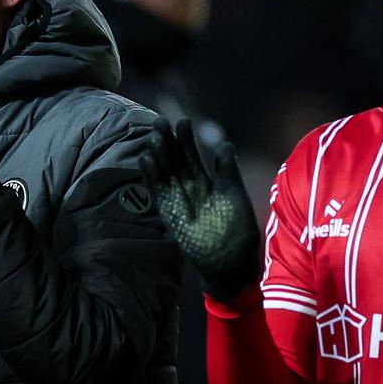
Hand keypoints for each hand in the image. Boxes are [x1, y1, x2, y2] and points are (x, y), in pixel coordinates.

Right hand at [139, 117, 259, 300]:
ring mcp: (179, 202)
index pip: (193, 157)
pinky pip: (159, 193)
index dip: (187, 141)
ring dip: (158, 156)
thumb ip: (227, 171)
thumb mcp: (235, 196)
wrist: (231, 262)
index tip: (183, 121)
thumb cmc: (237, 232)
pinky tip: (145, 159)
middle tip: (160, 120)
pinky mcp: (170, 215)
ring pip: (165, 174)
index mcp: (207, 184)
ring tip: (153, 136)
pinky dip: (152, 177)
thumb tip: (223, 144)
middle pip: (175, 162)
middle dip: (168, 142)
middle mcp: (190, 191)